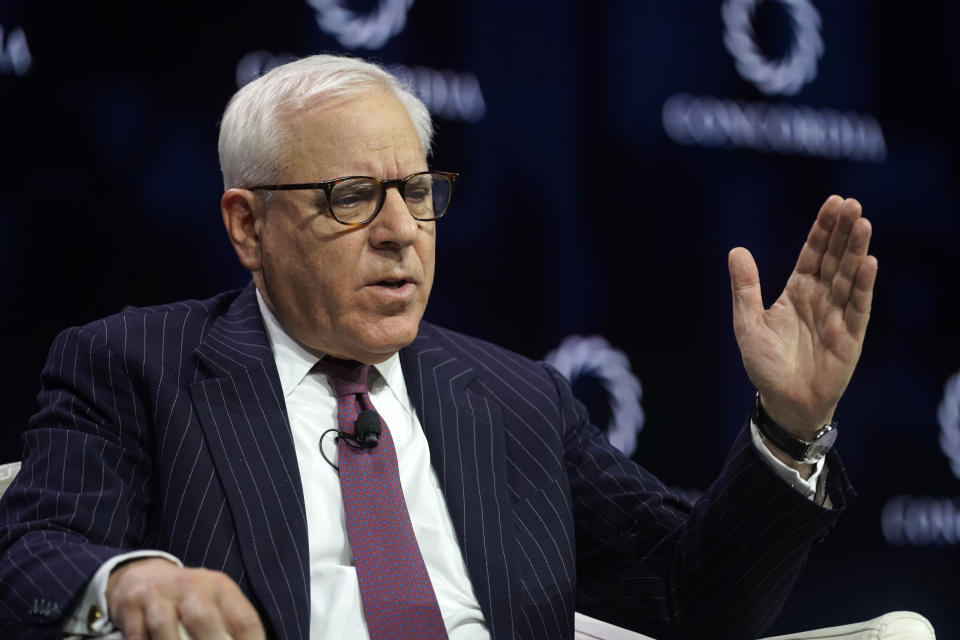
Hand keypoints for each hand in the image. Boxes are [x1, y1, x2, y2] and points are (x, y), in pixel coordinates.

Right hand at [107, 557, 264, 639]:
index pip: (244, 620)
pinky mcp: (132, 604)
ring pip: (164, 625)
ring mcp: (160, 593)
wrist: (143, 574)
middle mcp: (192, 585)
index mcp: (220, 586)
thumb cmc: (188, 598)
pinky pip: (137, 634)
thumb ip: (228, 624)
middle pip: (204, 619)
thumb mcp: (213, 601)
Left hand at [728, 195, 877, 440]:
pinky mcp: (850, 336)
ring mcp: (837, 315)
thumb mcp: (747, 323)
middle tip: (852, 204)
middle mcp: (820, 299)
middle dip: (843, 232)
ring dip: (856, 251)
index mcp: (797, 292)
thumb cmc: (765, 365)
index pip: (812, 253)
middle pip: (834, 258)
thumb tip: (736, 250)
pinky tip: (869, 263)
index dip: (822, 229)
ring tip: (863, 223)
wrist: (782, 402)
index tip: (833, 202)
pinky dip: (863, 286)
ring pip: (848, 277)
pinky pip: (858, 307)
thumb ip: (745, 288)